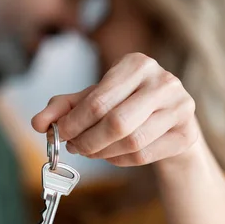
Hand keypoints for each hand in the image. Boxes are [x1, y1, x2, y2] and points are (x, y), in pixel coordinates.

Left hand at [32, 53, 198, 166]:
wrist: (169, 121)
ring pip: (131, 141)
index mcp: (137, 64)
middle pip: (116, 122)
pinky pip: (144, 155)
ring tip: (88, 150)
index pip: (98, 99)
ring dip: (102, 152)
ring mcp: (181, 107)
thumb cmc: (126, 104)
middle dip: (87, 140)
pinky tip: (110, 155)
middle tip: (73, 147)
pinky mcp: (187, 134)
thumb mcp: (94, 99)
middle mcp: (163, 81)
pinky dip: (119, 160)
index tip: (60, 133)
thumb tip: (38, 123)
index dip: (73, 122)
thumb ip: (64, 107)